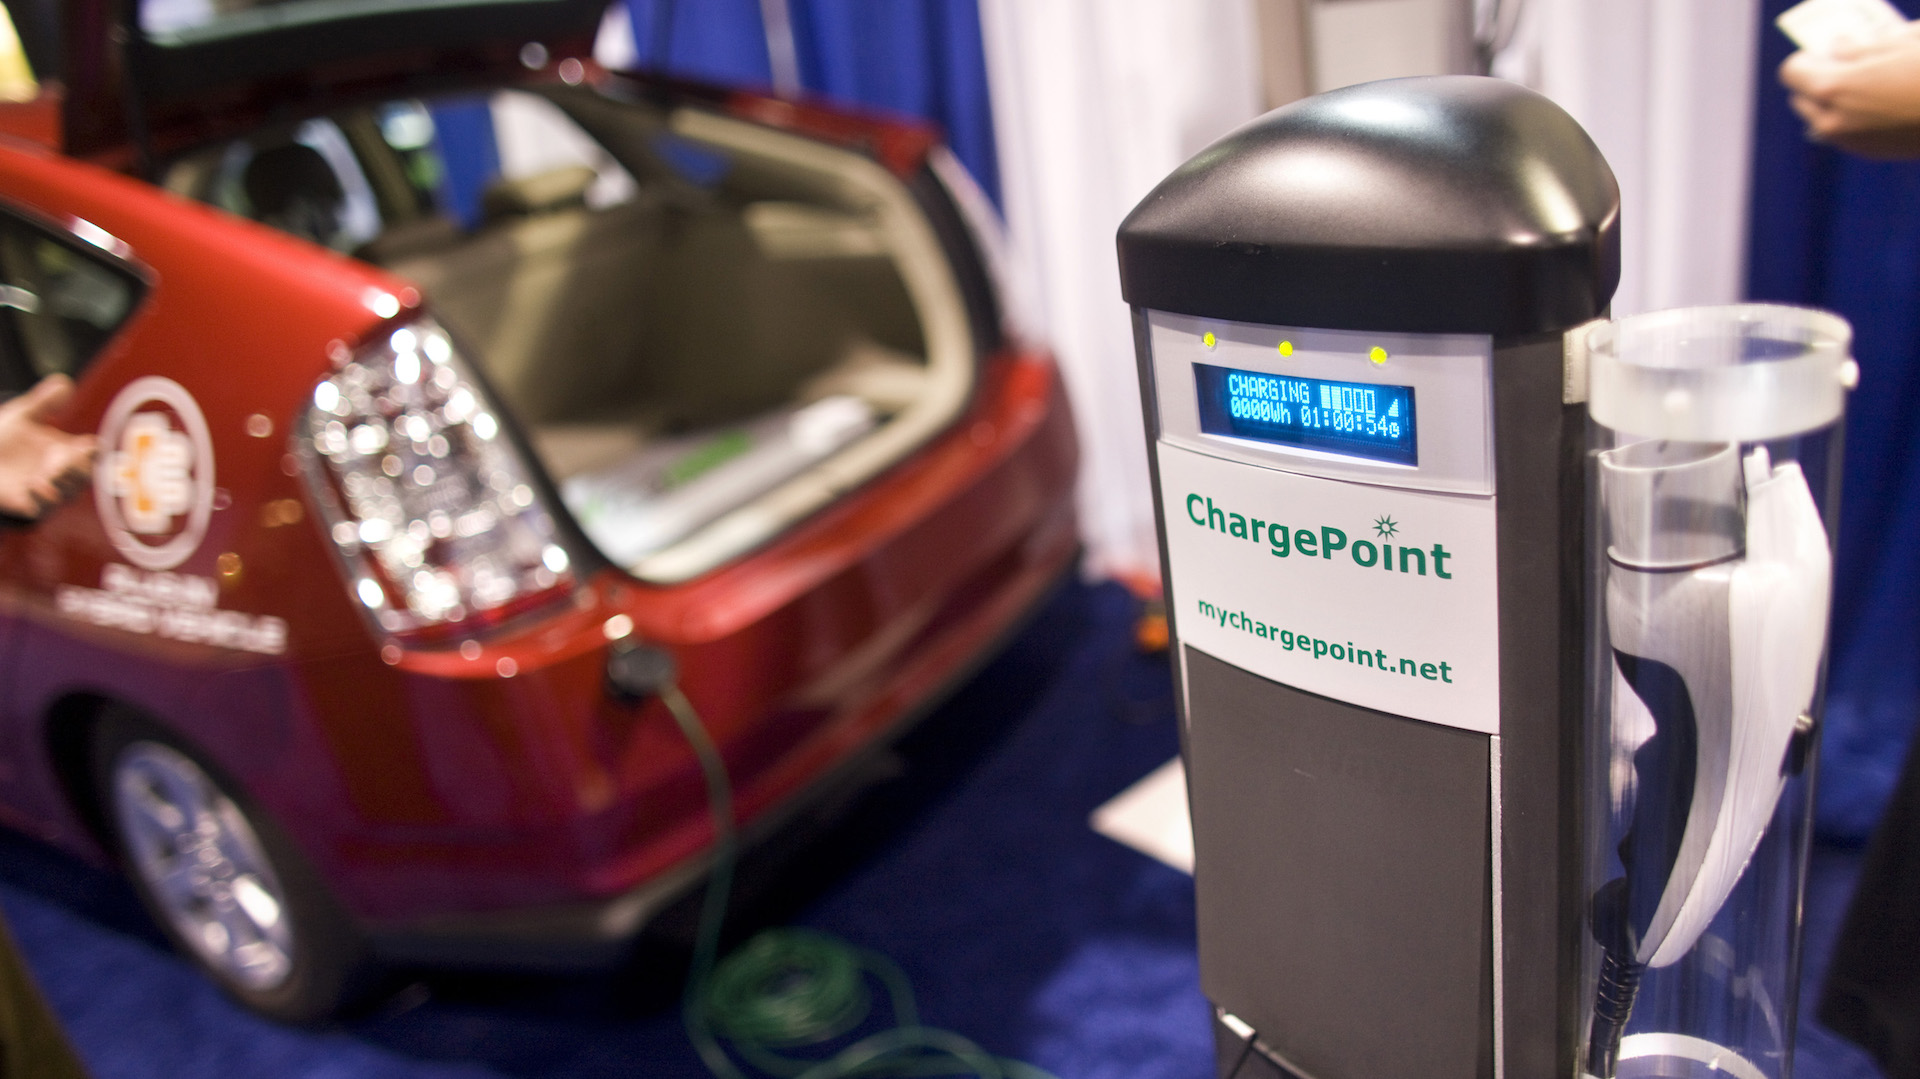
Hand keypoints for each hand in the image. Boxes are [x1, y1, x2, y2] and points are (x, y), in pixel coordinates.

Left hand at [0, 374, 95, 518]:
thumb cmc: (5, 438)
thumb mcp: (22, 415)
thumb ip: (44, 402)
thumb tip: (64, 382)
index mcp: (67, 451)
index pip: (91, 453)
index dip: (94, 451)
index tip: (90, 445)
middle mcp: (61, 472)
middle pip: (84, 476)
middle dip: (80, 469)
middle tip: (71, 460)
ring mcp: (47, 489)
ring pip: (66, 494)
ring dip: (62, 485)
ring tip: (50, 475)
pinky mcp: (28, 503)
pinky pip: (41, 508)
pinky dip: (41, 499)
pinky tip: (33, 485)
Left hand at [1782, 23, 1919, 157]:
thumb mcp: (1902, 42)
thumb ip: (1861, 45)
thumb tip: (1838, 47)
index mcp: (1833, 87)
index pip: (1792, 71)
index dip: (1810, 56)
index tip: (1830, 49)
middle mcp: (1831, 120)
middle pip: (1802, 97)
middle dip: (1819, 80)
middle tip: (1848, 63)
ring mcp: (1850, 141)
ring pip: (1821, 118)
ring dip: (1834, 101)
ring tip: (1869, 84)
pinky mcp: (1871, 153)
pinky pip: (1846, 133)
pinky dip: (1853, 118)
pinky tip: (1884, 103)